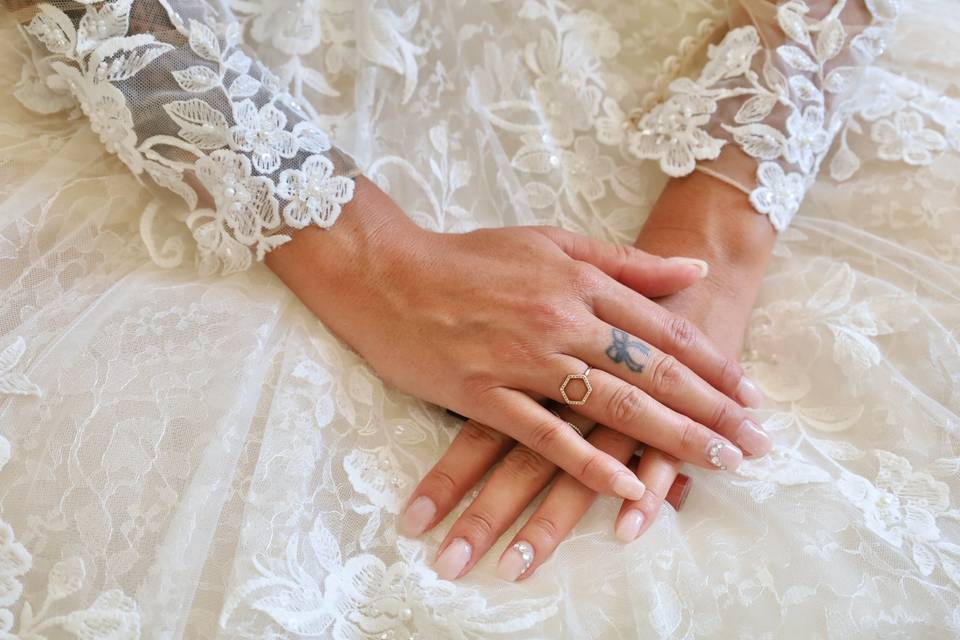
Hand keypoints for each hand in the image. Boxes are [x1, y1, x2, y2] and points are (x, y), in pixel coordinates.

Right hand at [266, 177, 759, 502]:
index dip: (712, 362)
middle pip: (651, 370)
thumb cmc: (469, 257)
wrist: (388, 274)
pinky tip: (627, 489)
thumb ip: (623, 261)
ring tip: (719, 461)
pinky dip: (588, 463)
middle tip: (756, 441)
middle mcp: (561, 321)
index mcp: (578, 282)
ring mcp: (523, 361)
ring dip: (671, 436)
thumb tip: (691, 268)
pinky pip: (545, 437)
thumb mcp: (550, 242)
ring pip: (612, 403)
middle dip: (712, 407)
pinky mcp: (485, 396)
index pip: (662, 327)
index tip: (750, 393)